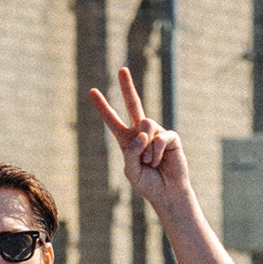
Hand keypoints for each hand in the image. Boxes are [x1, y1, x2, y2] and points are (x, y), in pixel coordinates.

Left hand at [90, 67, 189, 208]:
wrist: (167, 193)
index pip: (113, 121)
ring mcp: (157, 133)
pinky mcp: (170, 137)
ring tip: (150, 162)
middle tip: (121, 69)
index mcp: (128, 141)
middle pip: (133, 104)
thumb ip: (131, 152)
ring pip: (146, 124)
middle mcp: (142, 133)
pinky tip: (159, 162)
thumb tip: (141, 134)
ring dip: (146, 147)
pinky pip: (159, 137)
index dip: (103, 107)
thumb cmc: (148, 184)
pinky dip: (156, 152)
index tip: (92, 91)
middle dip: (128, 86)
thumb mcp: (131, 170)